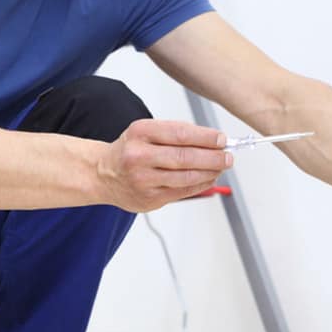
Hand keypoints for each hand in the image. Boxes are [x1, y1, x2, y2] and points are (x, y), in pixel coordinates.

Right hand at [97, 119, 232, 211]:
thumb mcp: (145, 133)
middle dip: (212, 157)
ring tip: (222, 167)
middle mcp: (140, 156)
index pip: (180, 134)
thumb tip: (212, 141)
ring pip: (186, 177)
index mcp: (140, 133)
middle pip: (185, 157)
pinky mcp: (150, 199)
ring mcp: (144, 180)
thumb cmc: (130, 151)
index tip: (221, 139)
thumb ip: (175, 135)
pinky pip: (182, 192)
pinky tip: (210, 178)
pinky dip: (200, 185)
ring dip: (210, 172)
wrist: (104, 175)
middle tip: (228, 156)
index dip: (205, 137)